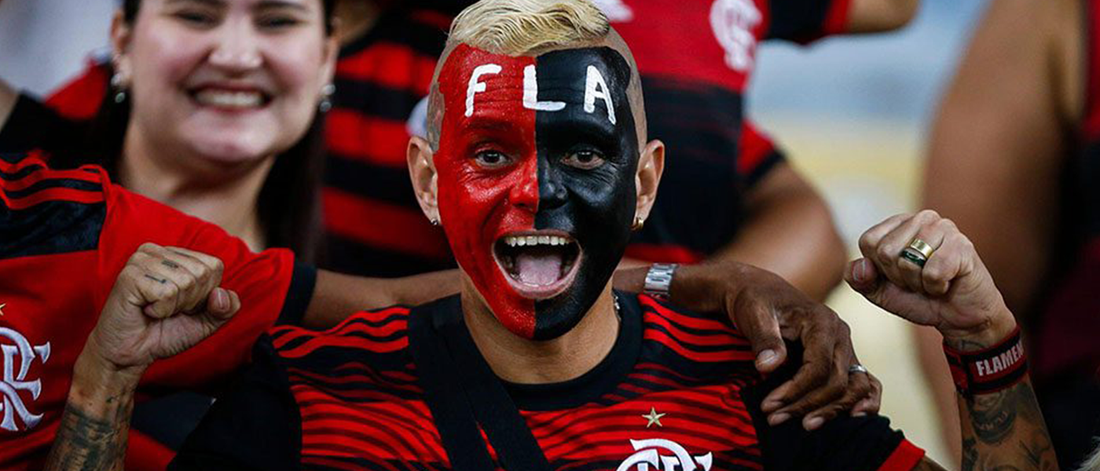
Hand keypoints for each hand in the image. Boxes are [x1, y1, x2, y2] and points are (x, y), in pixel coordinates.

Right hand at [81, 243, 240, 382]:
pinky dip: (161, 310)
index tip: (183, 305)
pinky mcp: (130, 276)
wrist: (131, 354)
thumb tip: (222, 293)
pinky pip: (166, 293)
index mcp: (177, 255)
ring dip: (174, 306)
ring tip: (155, 310)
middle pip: (201, 273)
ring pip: (185, 282)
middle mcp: (158, 252)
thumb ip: (226, 308)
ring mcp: (141, 261)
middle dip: (190, 301)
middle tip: (167, 309)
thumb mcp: (206, 322)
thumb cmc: (164, 333)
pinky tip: (146, 310)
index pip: (214, 266)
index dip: (205, 294)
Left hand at [672, 261, 880, 429]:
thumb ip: (763, 339)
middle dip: (806, 404)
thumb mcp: (753, 313)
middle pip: (836, 381)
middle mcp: (840, 335)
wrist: (758, 292)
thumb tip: (768, 366)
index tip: (768, 406)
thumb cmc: (754, 300)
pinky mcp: (841, 358)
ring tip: (803, 425)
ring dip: (831, 410)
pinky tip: (853, 418)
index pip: (818, 367)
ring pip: (852, 387)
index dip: (795, 391)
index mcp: (822, 321)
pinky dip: (862, 401)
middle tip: (774, 419)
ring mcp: (844, 347)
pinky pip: (864, 382)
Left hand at [846, 210, 1015, 346]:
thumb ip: (859, 279)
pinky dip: (936, 287)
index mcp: (898, 224)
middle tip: (919, 280)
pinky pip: (933, 272)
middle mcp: (921, 218)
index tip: (898, 276)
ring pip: (908, 261)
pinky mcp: (963, 245)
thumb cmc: (919, 298)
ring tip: (933, 281)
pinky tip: (947, 283)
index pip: (869, 241)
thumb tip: (861, 266)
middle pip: (886, 251)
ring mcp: (944, 228)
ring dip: (918, 283)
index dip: (879, 269)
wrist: (959, 317)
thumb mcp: (880, 292)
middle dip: (899, 278)